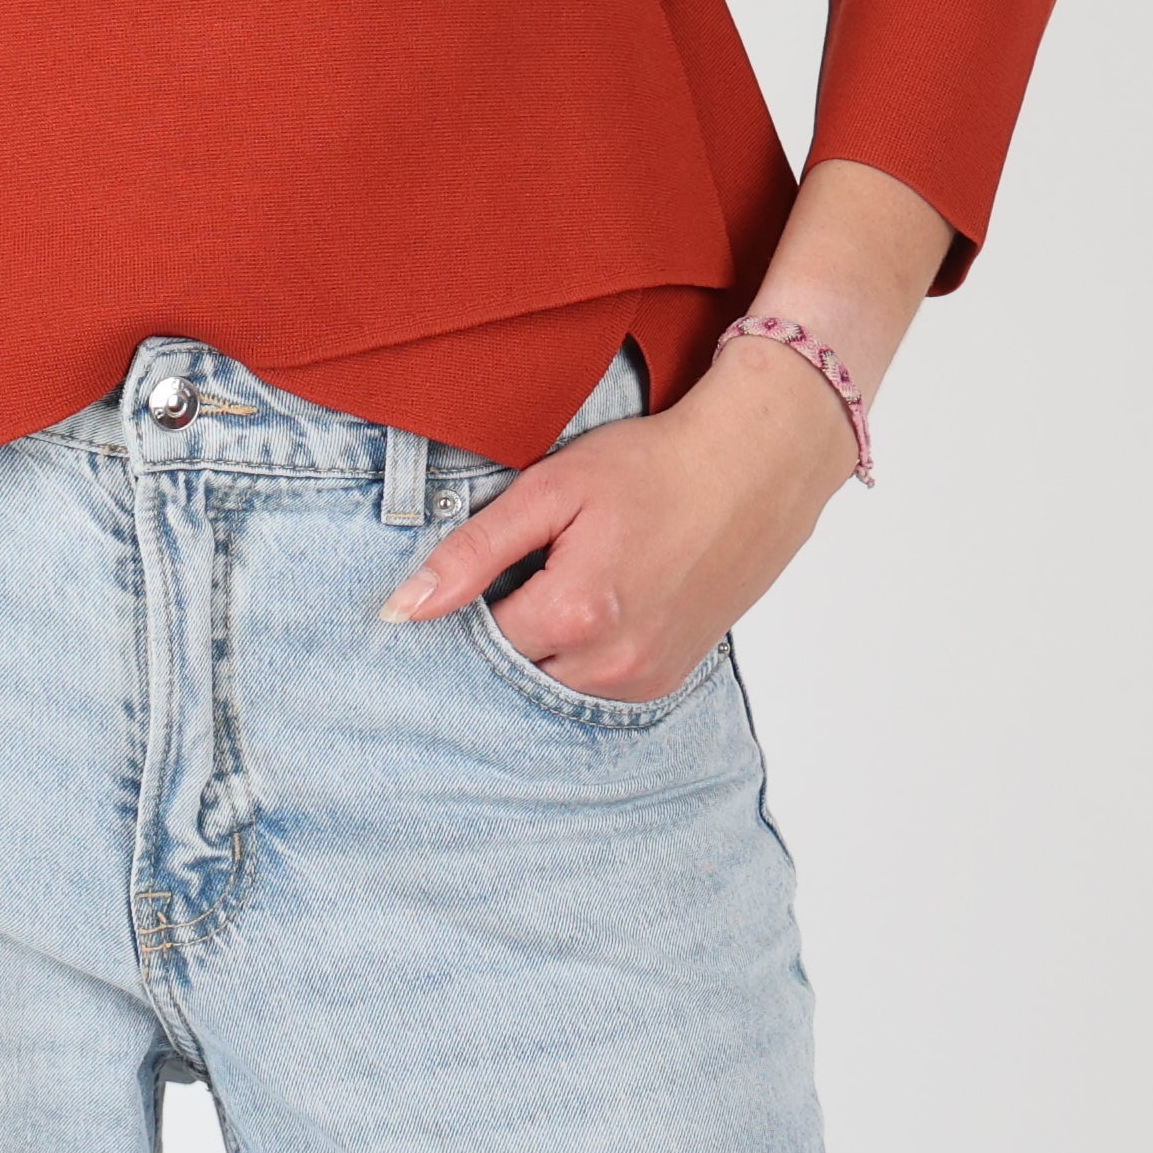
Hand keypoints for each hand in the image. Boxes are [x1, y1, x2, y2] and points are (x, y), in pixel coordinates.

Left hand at [375, 333, 865, 700]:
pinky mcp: (669, 679)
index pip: (478, 636)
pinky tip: (602, 600)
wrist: (750, 469)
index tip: (498, 557)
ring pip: (555, 681)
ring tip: (572, 576)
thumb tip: (402, 609)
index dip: (476, 594)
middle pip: (516, 667)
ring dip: (547, 642)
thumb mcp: (551, 490)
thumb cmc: (651, 466)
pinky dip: (585, 653)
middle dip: (509, 623)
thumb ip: (473, 552)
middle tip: (535, 564)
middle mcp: (612, 665)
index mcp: (575, 614)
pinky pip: (600, 686)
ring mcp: (646, 679)